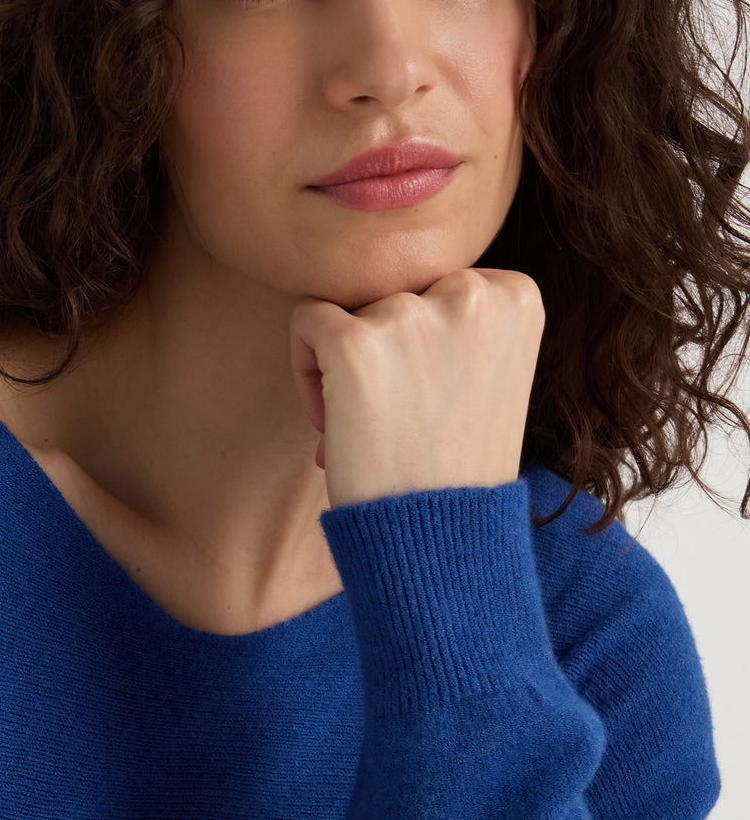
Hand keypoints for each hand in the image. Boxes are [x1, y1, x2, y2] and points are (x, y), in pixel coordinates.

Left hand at [288, 266, 545, 509]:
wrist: (441, 539)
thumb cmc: (457, 464)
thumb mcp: (493, 374)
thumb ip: (461, 321)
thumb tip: (393, 289)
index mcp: (515, 294)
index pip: (438, 281)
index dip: (422, 338)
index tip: (428, 393)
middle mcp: (471, 292)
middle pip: (392, 290)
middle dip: (382, 350)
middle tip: (393, 417)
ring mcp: (410, 315)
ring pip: (349, 307)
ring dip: (345, 363)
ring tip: (368, 426)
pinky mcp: (354, 343)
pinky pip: (305, 322)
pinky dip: (305, 369)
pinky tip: (331, 421)